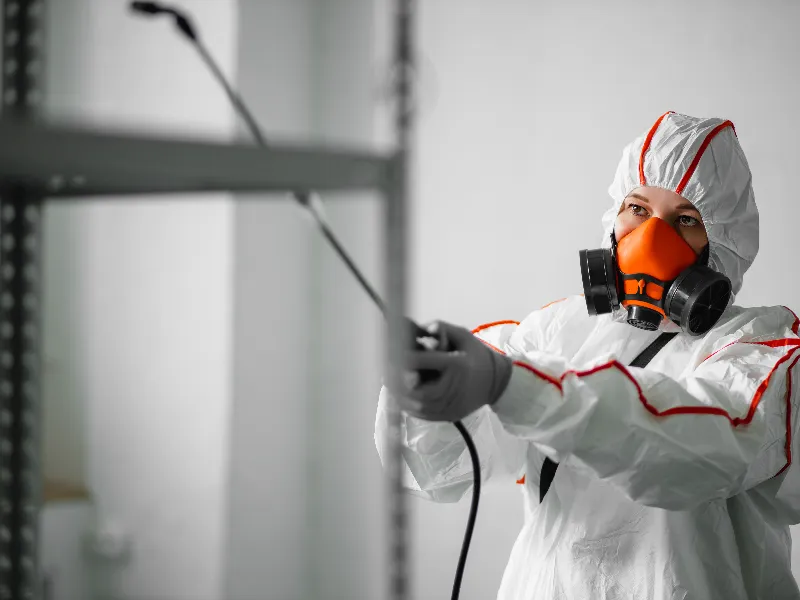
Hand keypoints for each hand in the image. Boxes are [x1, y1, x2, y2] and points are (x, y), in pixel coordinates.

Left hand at [389, 320, 513, 421]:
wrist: (497, 383)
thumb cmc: (477, 356)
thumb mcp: (463, 335)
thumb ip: (441, 329)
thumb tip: (420, 328)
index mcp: (459, 366)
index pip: (427, 362)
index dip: (406, 359)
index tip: (393, 353)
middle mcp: (455, 389)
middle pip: (418, 391)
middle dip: (399, 381)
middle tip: (385, 371)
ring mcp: (451, 406)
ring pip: (418, 405)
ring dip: (400, 394)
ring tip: (389, 381)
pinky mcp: (447, 416)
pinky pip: (422, 414)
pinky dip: (408, 404)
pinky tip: (399, 394)